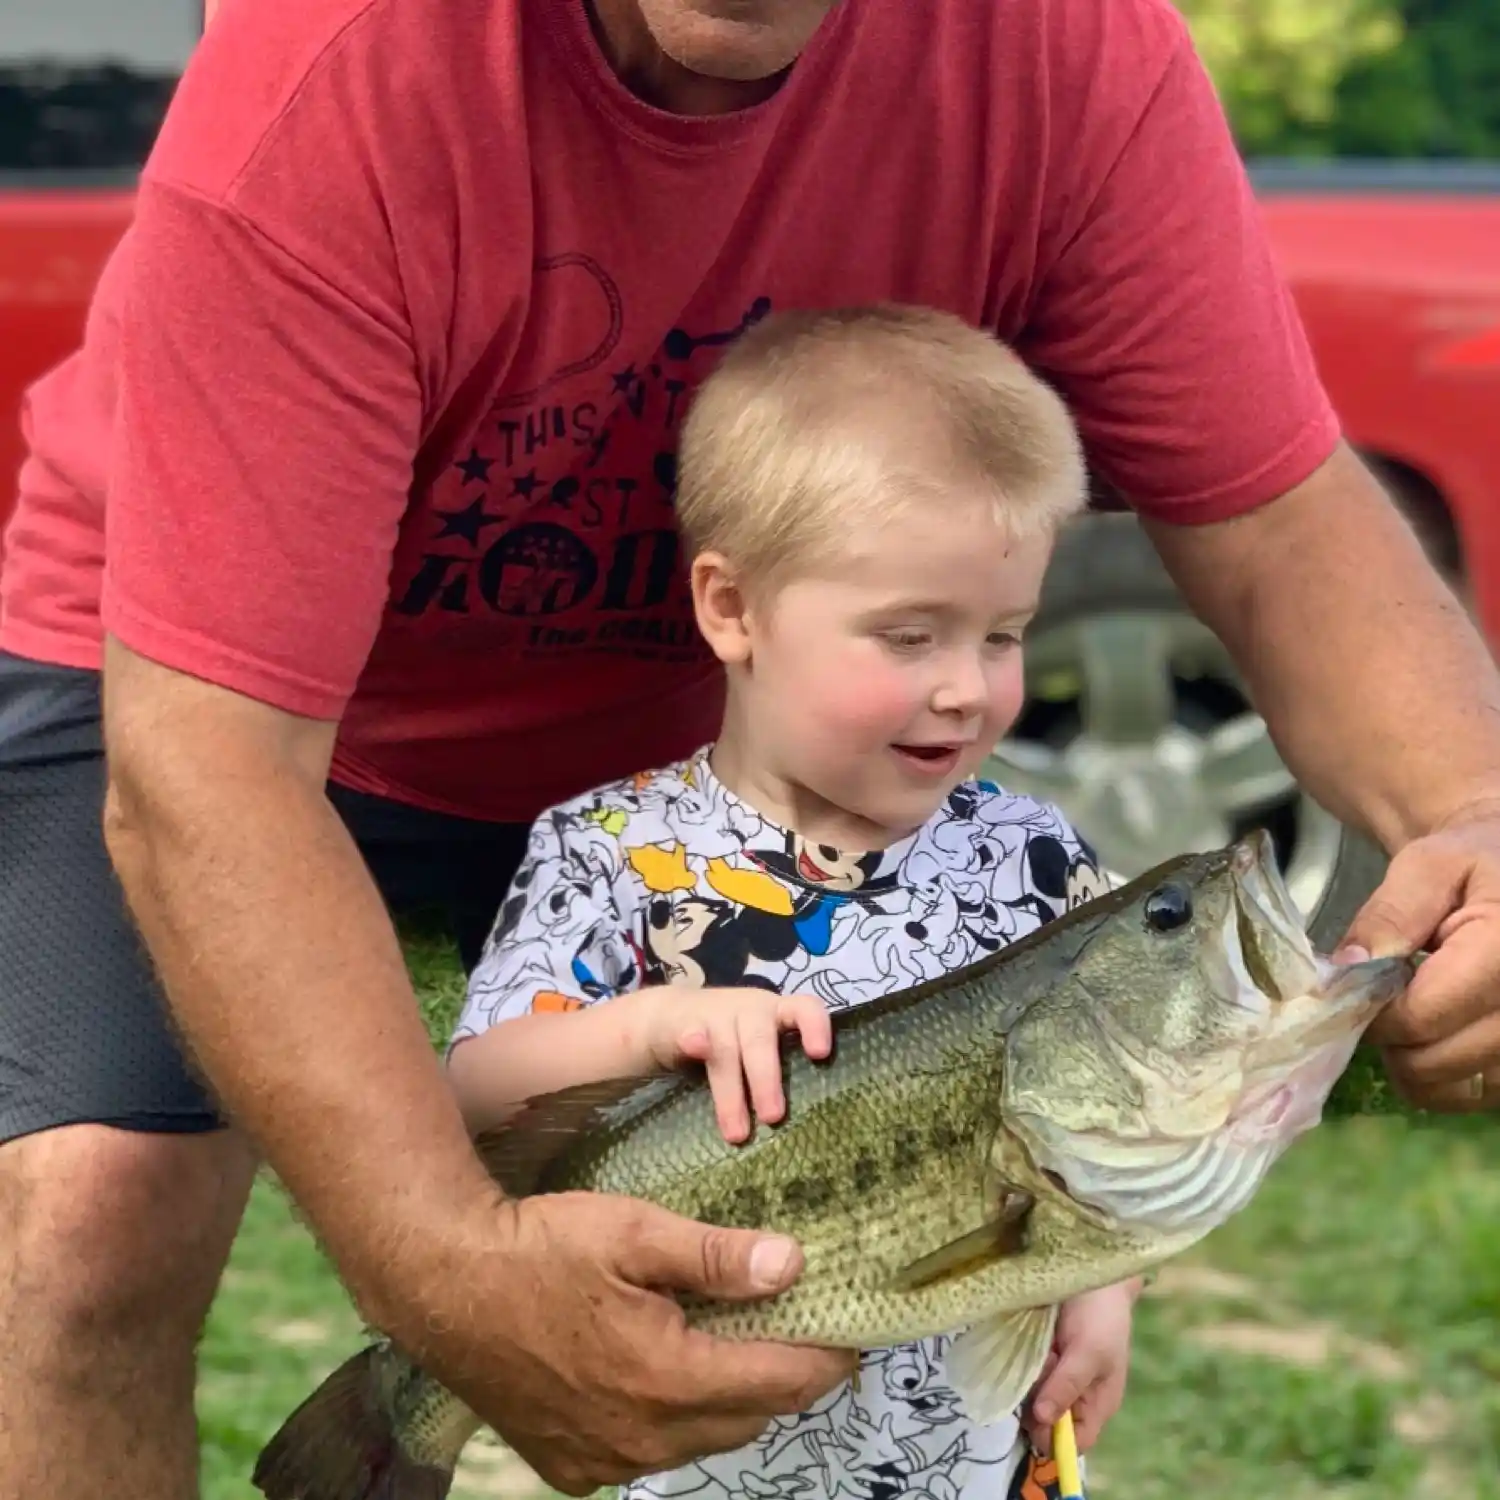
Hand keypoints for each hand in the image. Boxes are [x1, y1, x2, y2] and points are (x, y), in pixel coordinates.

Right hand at [413, 1189, 858, 1495]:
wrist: (443, 1283)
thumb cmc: (542, 1246)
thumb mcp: (634, 1232)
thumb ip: (716, 1256)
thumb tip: (793, 1266)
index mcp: (669, 1378)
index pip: (780, 1382)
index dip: (826, 1358)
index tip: (855, 1333)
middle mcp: (644, 1438)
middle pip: (748, 1417)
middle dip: (785, 1379)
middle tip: (804, 1333)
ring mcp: (604, 1460)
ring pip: (701, 1439)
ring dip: (732, 1400)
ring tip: (745, 1349)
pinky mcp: (570, 1465)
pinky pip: (650, 1453)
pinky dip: (677, 1420)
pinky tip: (670, 1376)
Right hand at [639, 986, 832, 1142]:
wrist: (671, 1017)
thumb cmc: (733, 1044)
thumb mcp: (760, 1053)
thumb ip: (781, 1077)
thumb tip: (806, 1132)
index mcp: (778, 1014)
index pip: (804, 1009)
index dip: (814, 1026)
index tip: (819, 1054)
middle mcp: (751, 1011)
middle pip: (761, 1040)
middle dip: (766, 1080)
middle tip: (773, 1117)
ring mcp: (718, 1016)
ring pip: (727, 1050)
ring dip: (732, 1092)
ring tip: (737, 1134)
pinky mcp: (686, 1025)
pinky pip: (692, 1036)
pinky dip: (695, 1040)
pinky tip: (693, 1046)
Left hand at [1023, 1279, 1138, 1455]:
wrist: (1089, 1267)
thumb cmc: (1100, 1313)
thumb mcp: (1090, 1351)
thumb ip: (1067, 1386)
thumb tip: (1042, 1421)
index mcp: (1097, 1403)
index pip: (1075, 1442)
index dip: (1053, 1437)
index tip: (1037, 1411)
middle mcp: (1073, 1394)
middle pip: (1045, 1420)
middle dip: (1038, 1397)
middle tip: (1045, 1362)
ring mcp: (1053, 1374)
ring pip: (1029, 1395)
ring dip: (1028, 1375)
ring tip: (1041, 1345)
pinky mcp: (1036, 1354)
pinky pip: (1020, 1369)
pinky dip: (1019, 1358)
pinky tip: (1030, 1337)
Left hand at [1342, 805, 1499, 1110]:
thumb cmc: (1476, 864)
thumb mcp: (1430, 864)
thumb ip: (1390, 913)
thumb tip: (1348, 969)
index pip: (1421, 1016)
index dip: (1374, 1009)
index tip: (1359, 985)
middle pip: (1431, 1062)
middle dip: (1390, 1035)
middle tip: (1384, 996)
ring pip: (1448, 1088)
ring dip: (1414, 1059)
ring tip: (1415, 1009)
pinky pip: (1471, 1096)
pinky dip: (1442, 1075)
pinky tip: (1440, 1031)